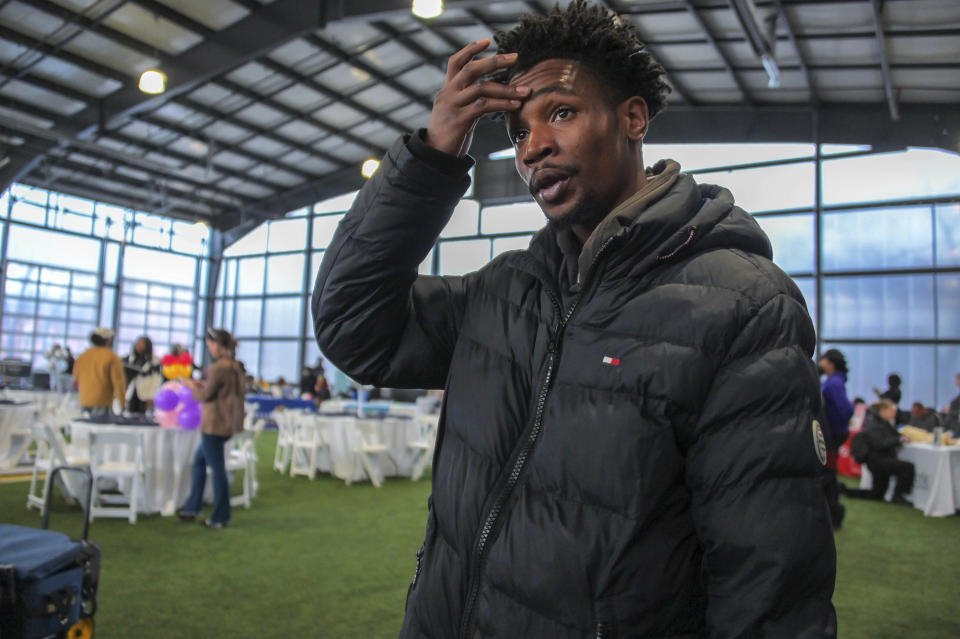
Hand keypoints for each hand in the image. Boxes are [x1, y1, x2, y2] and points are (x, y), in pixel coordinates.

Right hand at [425, 39, 529, 156]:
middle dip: (495, 61)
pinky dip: (502, 104)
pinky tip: (515, 105)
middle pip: (471, 69)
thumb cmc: (449, 135)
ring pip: (481, 88)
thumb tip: (485, 93)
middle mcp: (448, 94)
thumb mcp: (454, 112)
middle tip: (515, 57)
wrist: (434, 157)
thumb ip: (465, 99)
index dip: (470, 50)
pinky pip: (483, 106)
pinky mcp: (459, 120)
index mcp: (447, 90)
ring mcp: (453, 106)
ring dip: (506, 89)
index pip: (456, 62)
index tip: (487, 40)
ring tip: (525, 91)